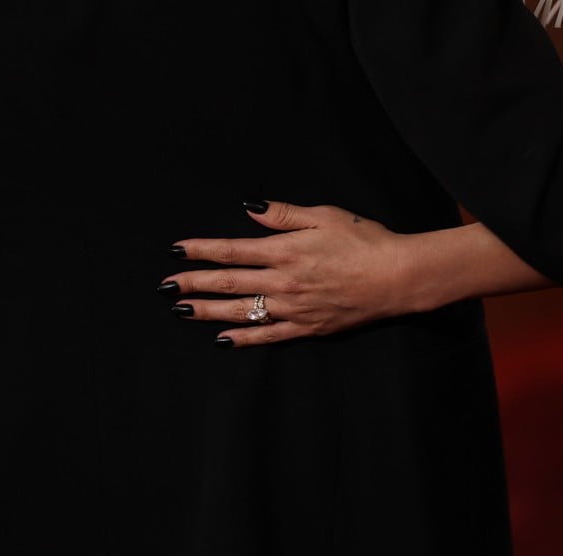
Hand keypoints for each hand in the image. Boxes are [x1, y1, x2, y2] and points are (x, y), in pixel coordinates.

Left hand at [159, 200, 426, 347]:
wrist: (397, 278)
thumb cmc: (366, 241)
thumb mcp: (325, 215)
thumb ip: (283, 214)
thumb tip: (249, 208)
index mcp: (284, 251)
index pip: (232, 251)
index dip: (201, 251)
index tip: (176, 251)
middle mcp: (282, 282)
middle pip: (228, 283)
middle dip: (193, 283)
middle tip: (164, 286)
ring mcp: (292, 308)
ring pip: (240, 311)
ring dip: (207, 311)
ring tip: (181, 310)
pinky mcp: (306, 328)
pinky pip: (267, 336)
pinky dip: (243, 338)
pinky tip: (222, 339)